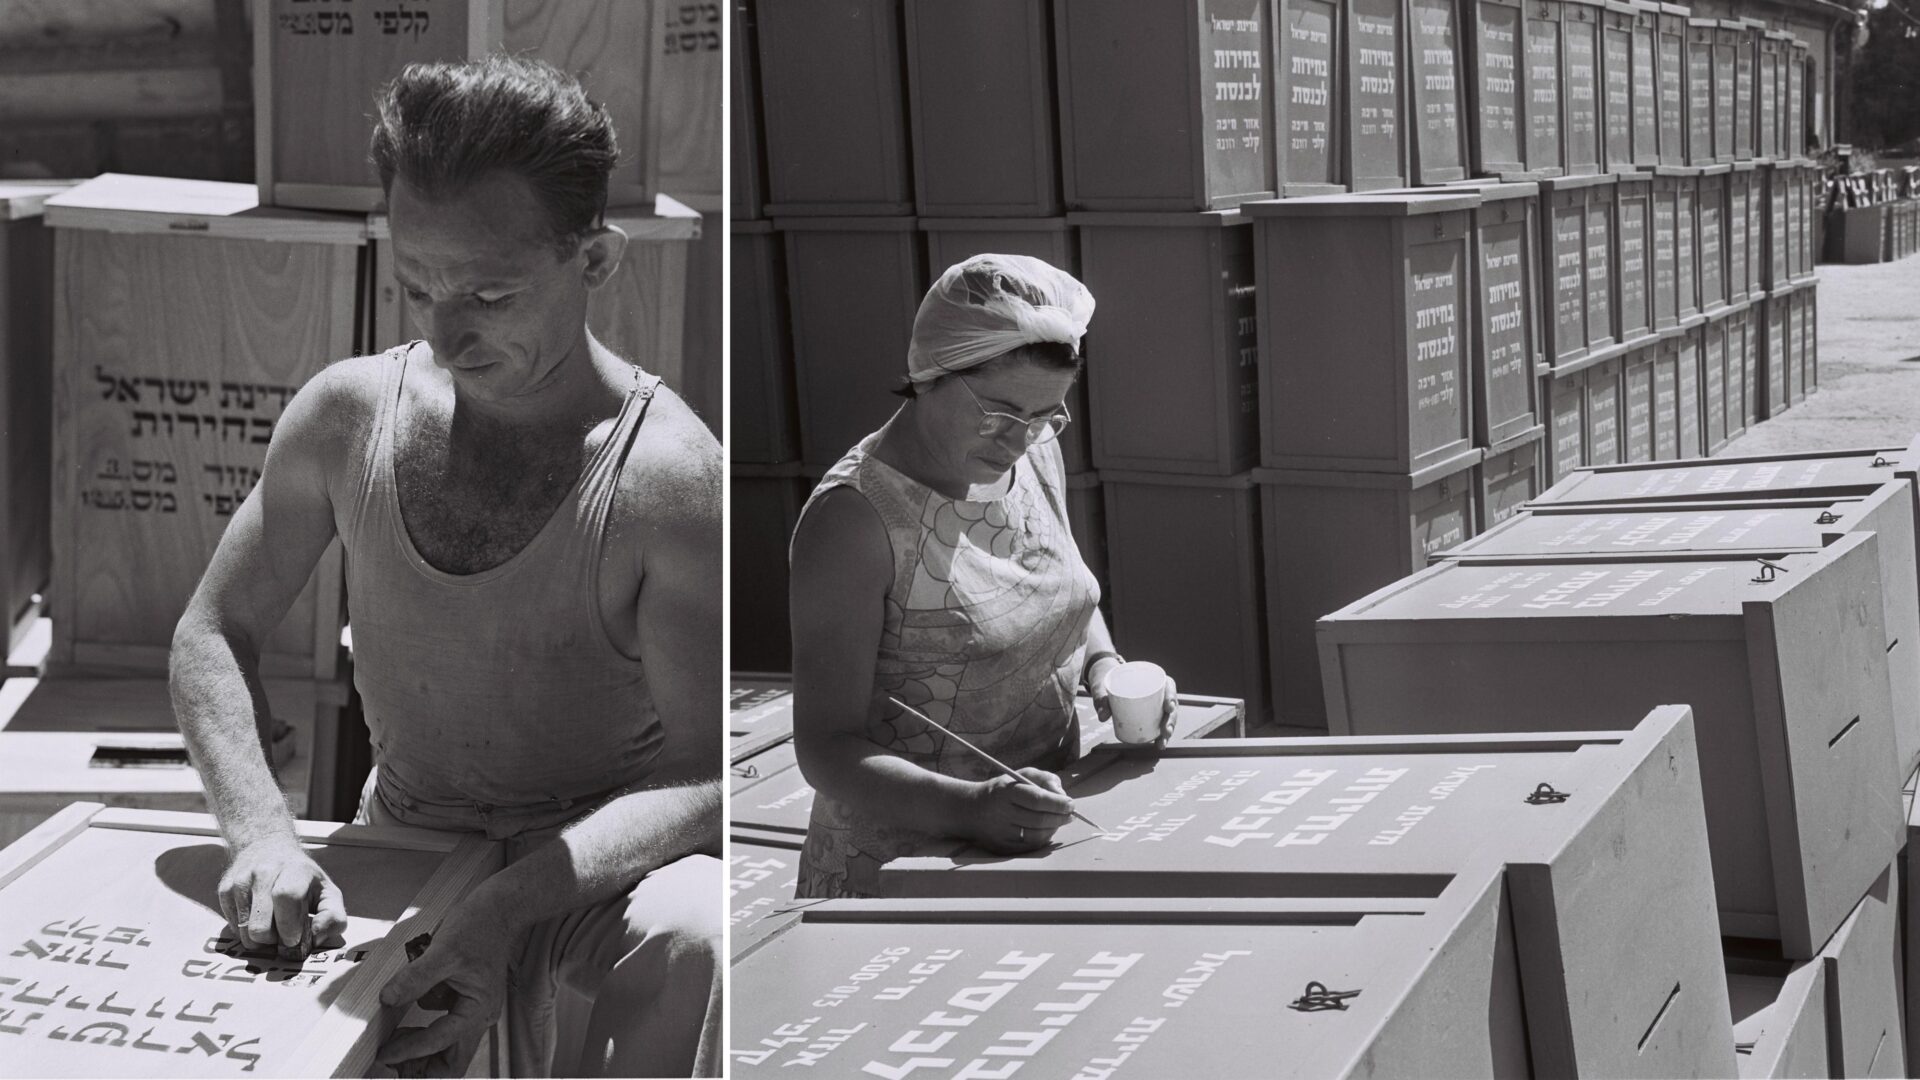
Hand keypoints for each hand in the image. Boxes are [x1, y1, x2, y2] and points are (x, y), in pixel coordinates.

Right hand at [217, 839, 347, 958]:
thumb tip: (316, 937)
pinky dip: (246, 932)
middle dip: (273, 941)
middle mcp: (264, 871)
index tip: (294, 940)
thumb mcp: (328, 892)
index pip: (286, 897)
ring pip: (244, 930)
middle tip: (283, 937)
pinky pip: (233, 926)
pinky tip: (258, 918)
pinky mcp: (225, 889)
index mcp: (295, 869)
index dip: (289, 925)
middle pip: (260, 924)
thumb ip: (333, 917)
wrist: (268, 848)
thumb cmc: (303, 879)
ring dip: (259, 940)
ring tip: (272, 927)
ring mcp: (241, 880)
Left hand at [375, 896, 517, 1076]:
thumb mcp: (443, 951)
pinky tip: (406, 1017)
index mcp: (478, 1009)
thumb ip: (415, 978)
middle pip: (452, 1063)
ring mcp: (474, 1011)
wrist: (501, 908)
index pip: (440, 1041)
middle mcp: (479, 1017)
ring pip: (448, 1050)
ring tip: (394, 1041)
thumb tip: (388, 998)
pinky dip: (424, 1031)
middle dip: (422, 1068)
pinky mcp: (466, 1002)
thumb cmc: (480, 926)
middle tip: (391, 1059)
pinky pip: (444, 1028)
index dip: (409, 1050)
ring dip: (423, 1053)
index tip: (383, 1053)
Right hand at [967, 768, 1073, 853]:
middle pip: (1039, 819)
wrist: (971, 810)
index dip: (1058, 803)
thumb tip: (1062, 794)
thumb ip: (1043, 779)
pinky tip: (1047, 829)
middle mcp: (1001, 813)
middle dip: (1060, 817)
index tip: (1071, 804)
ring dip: (1054, 828)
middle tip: (1070, 814)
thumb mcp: (1020, 775)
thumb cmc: (1003, 790)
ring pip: (1036, 835)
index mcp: (1005, 792)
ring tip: (1059, 820)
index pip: (1037, 800)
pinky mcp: (1002, 847)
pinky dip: (1044, 838)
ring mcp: (1001, 833)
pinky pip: (1030, 846)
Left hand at [1090, 668, 1179, 752]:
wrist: (1108, 684)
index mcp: (1153, 679)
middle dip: (1171, 720)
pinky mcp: (1152, 715)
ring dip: (1168, 731)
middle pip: (1171, 705)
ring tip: (1162, 742)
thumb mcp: (1105, 688)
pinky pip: (1160, 725)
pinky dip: (1161, 736)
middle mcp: (1158, 692)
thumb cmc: (1111, 683)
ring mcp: (1156, 705)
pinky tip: (1160, 744)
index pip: (1168, 685)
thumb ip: (1102, 699)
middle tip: (1165, 730)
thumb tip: (1102, 716)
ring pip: (1168, 717)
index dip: (1171, 696)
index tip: (1168, 707)